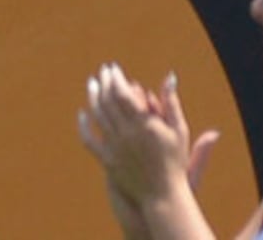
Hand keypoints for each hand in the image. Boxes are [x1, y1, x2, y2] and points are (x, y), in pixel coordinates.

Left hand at [75, 64, 215, 208]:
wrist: (161, 194)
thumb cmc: (175, 161)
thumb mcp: (179, 129)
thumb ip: (171, 102)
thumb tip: (170, 77)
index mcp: (144, 124)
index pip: (122, 94)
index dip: (116, 79)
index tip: (113, 68)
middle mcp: (126, 134)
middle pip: (108, 102)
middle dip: (104, 83)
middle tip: (103, 71)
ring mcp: (114, 148)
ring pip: (98, 117)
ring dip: (94, 98)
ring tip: (93, 84)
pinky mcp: (107, 160)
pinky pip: (90, 140)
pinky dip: (84, 126)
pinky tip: (82, 114)